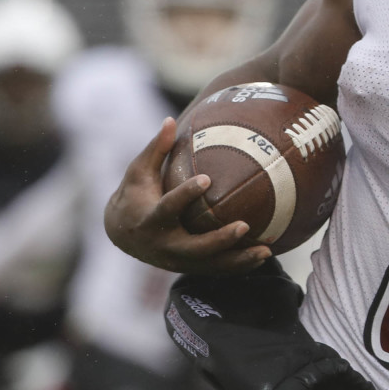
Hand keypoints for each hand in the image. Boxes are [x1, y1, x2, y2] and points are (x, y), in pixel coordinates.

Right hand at [104, 117, 270, 273]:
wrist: (121, 234)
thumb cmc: (134, 194)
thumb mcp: (138, 171)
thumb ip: (155, 149)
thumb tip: (169, 119)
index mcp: (150, 220)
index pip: (169, 208)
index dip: (185, 195)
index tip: (206, 179)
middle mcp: (164, 245)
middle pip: (194, 248)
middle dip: (219, 239)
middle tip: (244, 225)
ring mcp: (177, 260)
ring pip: (210, 264)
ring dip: (238, 259)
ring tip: (266, 251)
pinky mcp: (188, 267)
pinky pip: (216, 270)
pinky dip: (239, 266)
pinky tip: (263, 257)